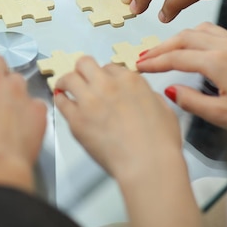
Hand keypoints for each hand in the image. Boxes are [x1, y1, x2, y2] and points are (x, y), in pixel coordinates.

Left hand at [54, 56, 180, 179]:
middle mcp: (107, 85)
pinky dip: (61, 100)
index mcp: (130, 80)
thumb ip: (149, 97)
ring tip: (65, 87)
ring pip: (69, 78)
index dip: (105, 75)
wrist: (147, 163)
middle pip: (85, 64)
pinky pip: (61, 101)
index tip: (103, 82)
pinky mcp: (76, 119)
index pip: (110, 67)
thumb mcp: (165, 110)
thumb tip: (142, 96)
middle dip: (83, 70)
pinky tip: (63, 102)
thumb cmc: (160, 143)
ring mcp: (89, 100)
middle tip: (81, 79)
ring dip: (67, 81)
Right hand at [137, 22, 226, 131]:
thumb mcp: (225, 115)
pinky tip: (193, 45)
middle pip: (184, 38)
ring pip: (198, 30)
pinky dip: (195, 34)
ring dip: (177, 38)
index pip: (177, 58)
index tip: (139, 66)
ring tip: (164, 50)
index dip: (154, 62)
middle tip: (144, 57)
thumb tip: (171, 92)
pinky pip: (213, 30)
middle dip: (160, 47)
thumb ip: (193, 101)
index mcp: (219, 63)